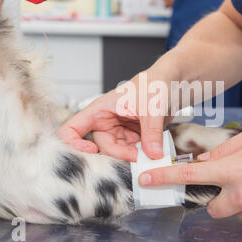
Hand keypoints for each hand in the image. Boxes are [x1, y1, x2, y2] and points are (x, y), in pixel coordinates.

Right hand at [57, 72, 172, 161]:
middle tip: (137, 157)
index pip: (72, 129)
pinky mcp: (131, 137)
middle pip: (100, 147)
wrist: (170, 84)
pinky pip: (131, 151)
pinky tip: (152, 151)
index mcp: (100, 110)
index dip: (75, 144)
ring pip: (117, 153)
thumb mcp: (152, 108)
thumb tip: (152, 154)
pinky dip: (141, 154)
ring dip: (131, 156)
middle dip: (118, 155)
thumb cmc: (154, 84)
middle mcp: (105, 122)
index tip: (92, 150)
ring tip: (148, 152)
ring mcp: (118, 131)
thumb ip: (152, 133)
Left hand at [139, 125, 241, 230]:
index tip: (147, 181)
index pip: (190, 175)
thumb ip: (226, 150)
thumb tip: (205, 160)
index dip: (165, 178)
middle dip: (217, 197)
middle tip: (235, 183)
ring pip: (235, 212)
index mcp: (233, 169)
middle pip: (211, 207)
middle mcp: (241, 195)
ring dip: (241, 201)